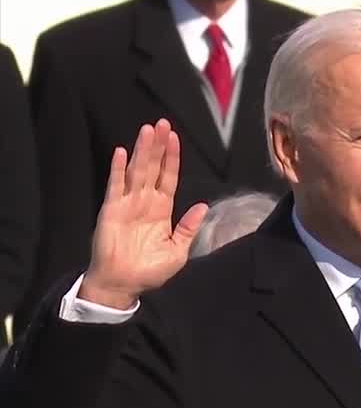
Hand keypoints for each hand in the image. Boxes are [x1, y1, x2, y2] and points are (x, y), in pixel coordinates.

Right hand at [80, 120, 206, 308]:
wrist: (124, 284)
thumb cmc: (150, 271)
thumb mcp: (178, 251)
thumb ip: (188, 228)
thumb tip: (202, 206)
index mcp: (162, 210)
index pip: (169, 177)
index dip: (172, 158)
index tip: (175, 138)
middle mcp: (145, 202)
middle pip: (153, 167)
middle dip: (158, 146)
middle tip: (162, 123)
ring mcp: (127, 203)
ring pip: (136, 171)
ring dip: (141, 150)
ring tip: (147, 130)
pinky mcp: (111, 210)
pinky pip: (115, 186)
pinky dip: (118, 169)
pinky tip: (121, 152)